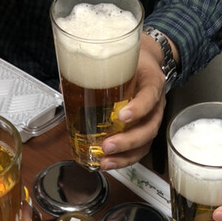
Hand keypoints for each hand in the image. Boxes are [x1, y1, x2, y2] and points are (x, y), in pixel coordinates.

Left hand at [99, 36, 166, 169]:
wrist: (145, 62)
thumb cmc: (132, 61)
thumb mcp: (119, 57)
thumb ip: (97, 70)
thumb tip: (66, 87)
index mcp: (152, 82)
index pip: (150, 95)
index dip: (139, 108)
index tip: (122, 116)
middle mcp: (156, 104)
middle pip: (149, 128)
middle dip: (128, 141)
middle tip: (107, 146)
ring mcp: (152, 119)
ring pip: (145, 143)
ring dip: (125, 156)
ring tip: (106, 162)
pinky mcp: (144, 130)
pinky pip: (138, 149)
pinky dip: (123, 159)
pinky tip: (107, 163)